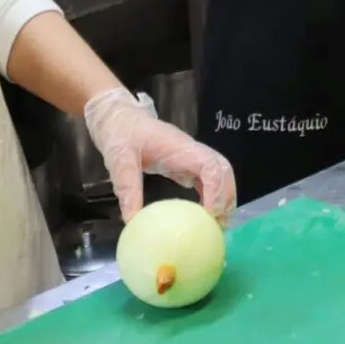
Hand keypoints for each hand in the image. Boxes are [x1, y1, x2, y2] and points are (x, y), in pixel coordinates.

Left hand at [84, 89, 236, 222]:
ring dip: (223, 199)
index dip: (217, 190)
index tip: (209, 215)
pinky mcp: (185, 165)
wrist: (117, 117)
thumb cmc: (121, 133)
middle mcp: (192, 152)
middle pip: (223, 170)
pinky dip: (211, 198)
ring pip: (219, 175)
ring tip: (215, 226)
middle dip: (226, 197)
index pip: (211, 165)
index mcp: (180, 148)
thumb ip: (127, 188)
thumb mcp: (120, 159)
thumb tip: (133, 222)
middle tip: (218, 225)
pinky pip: (206, 181)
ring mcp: (190, 158)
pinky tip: (203, 217)